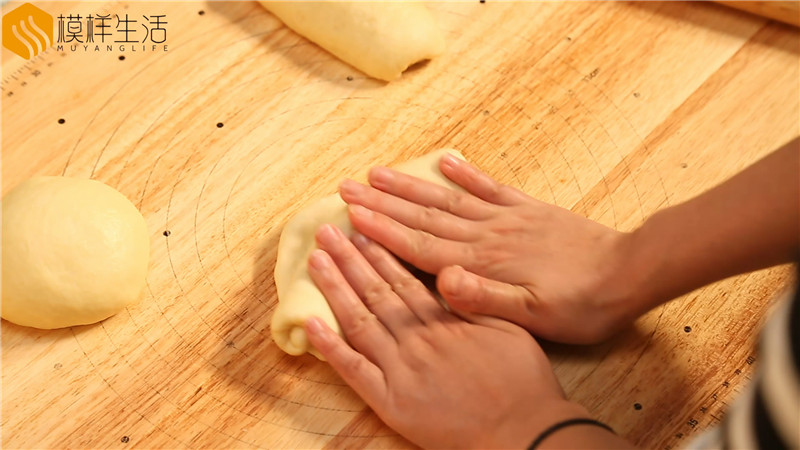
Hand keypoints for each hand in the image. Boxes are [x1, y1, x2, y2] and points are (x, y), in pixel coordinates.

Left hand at [304, 224, 588, 448]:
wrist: (523, 433)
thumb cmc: (522, 382)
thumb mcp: (510, 329)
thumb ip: (475, 300)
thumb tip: (449, 270)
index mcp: (445, 321)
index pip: (403, 278)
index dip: (379, 252)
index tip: (360, 228)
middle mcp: (417, 339)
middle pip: (376, 292)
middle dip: (350, 259)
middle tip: (327, 231)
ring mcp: (400, 370)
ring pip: (360, 321)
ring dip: (336, 288)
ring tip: (316, 260)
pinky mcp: (389, 401)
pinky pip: (353, 370)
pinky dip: (330, 347)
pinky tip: (310, 323)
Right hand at [338, 154, 640, 343]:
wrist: (628, 273)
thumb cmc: (580, 305)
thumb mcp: (534, 316)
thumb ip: (485, 299)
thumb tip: (441, 280)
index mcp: (481, 263)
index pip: (420, 245)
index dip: (383, 230)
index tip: (351, 214)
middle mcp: (486, 235)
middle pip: (424, 215)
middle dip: (383, 202)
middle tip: (347, 186)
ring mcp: (506, 218)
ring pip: (447, 198)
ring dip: (411, 185)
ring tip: (379, 172)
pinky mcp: (527, 210)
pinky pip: (489, 186)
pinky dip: (465, 171)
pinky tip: (444, 160)